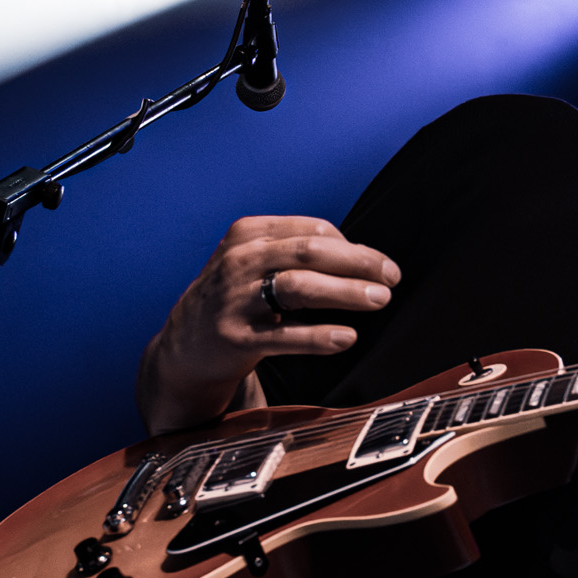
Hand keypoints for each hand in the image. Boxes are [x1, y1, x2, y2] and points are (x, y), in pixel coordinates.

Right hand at [138, 216, 399, 433]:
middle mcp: (239, 260)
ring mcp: (234, 298)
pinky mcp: (235, 337)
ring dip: (346, 291)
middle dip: (359, 262)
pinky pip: (284, 336)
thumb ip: (298, 253)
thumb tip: (365, 257)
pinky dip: (319, 336)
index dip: (353, 246)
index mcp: (248, 234)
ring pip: (299, 286)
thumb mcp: (255, 263)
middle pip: (310, 252)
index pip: (312, 230)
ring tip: (381, 300)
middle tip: (393, 277)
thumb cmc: (237, 299)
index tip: (381, 264)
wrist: (185, 347)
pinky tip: (347, 337)